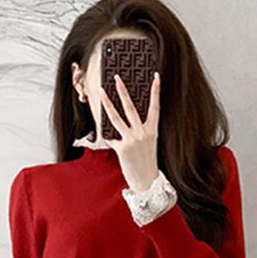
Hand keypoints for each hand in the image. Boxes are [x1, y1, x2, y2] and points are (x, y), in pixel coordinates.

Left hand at [99, 71, 160, 191]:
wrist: (146, 181)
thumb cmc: (146, 160)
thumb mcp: (149, 142)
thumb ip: (141, 128)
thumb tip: (126, 116)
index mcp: (152, 130)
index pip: (155, 106)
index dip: (155, 91)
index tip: (156, 76)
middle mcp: (142, 133)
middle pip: (131, 107)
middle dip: (123, 91)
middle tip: (117, 78)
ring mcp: (131, 140)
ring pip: (116, 118)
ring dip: (107, 104)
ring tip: (102, 92)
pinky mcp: (121, 148)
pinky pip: (111, 137)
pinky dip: (106, 134)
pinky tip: (101, 127)